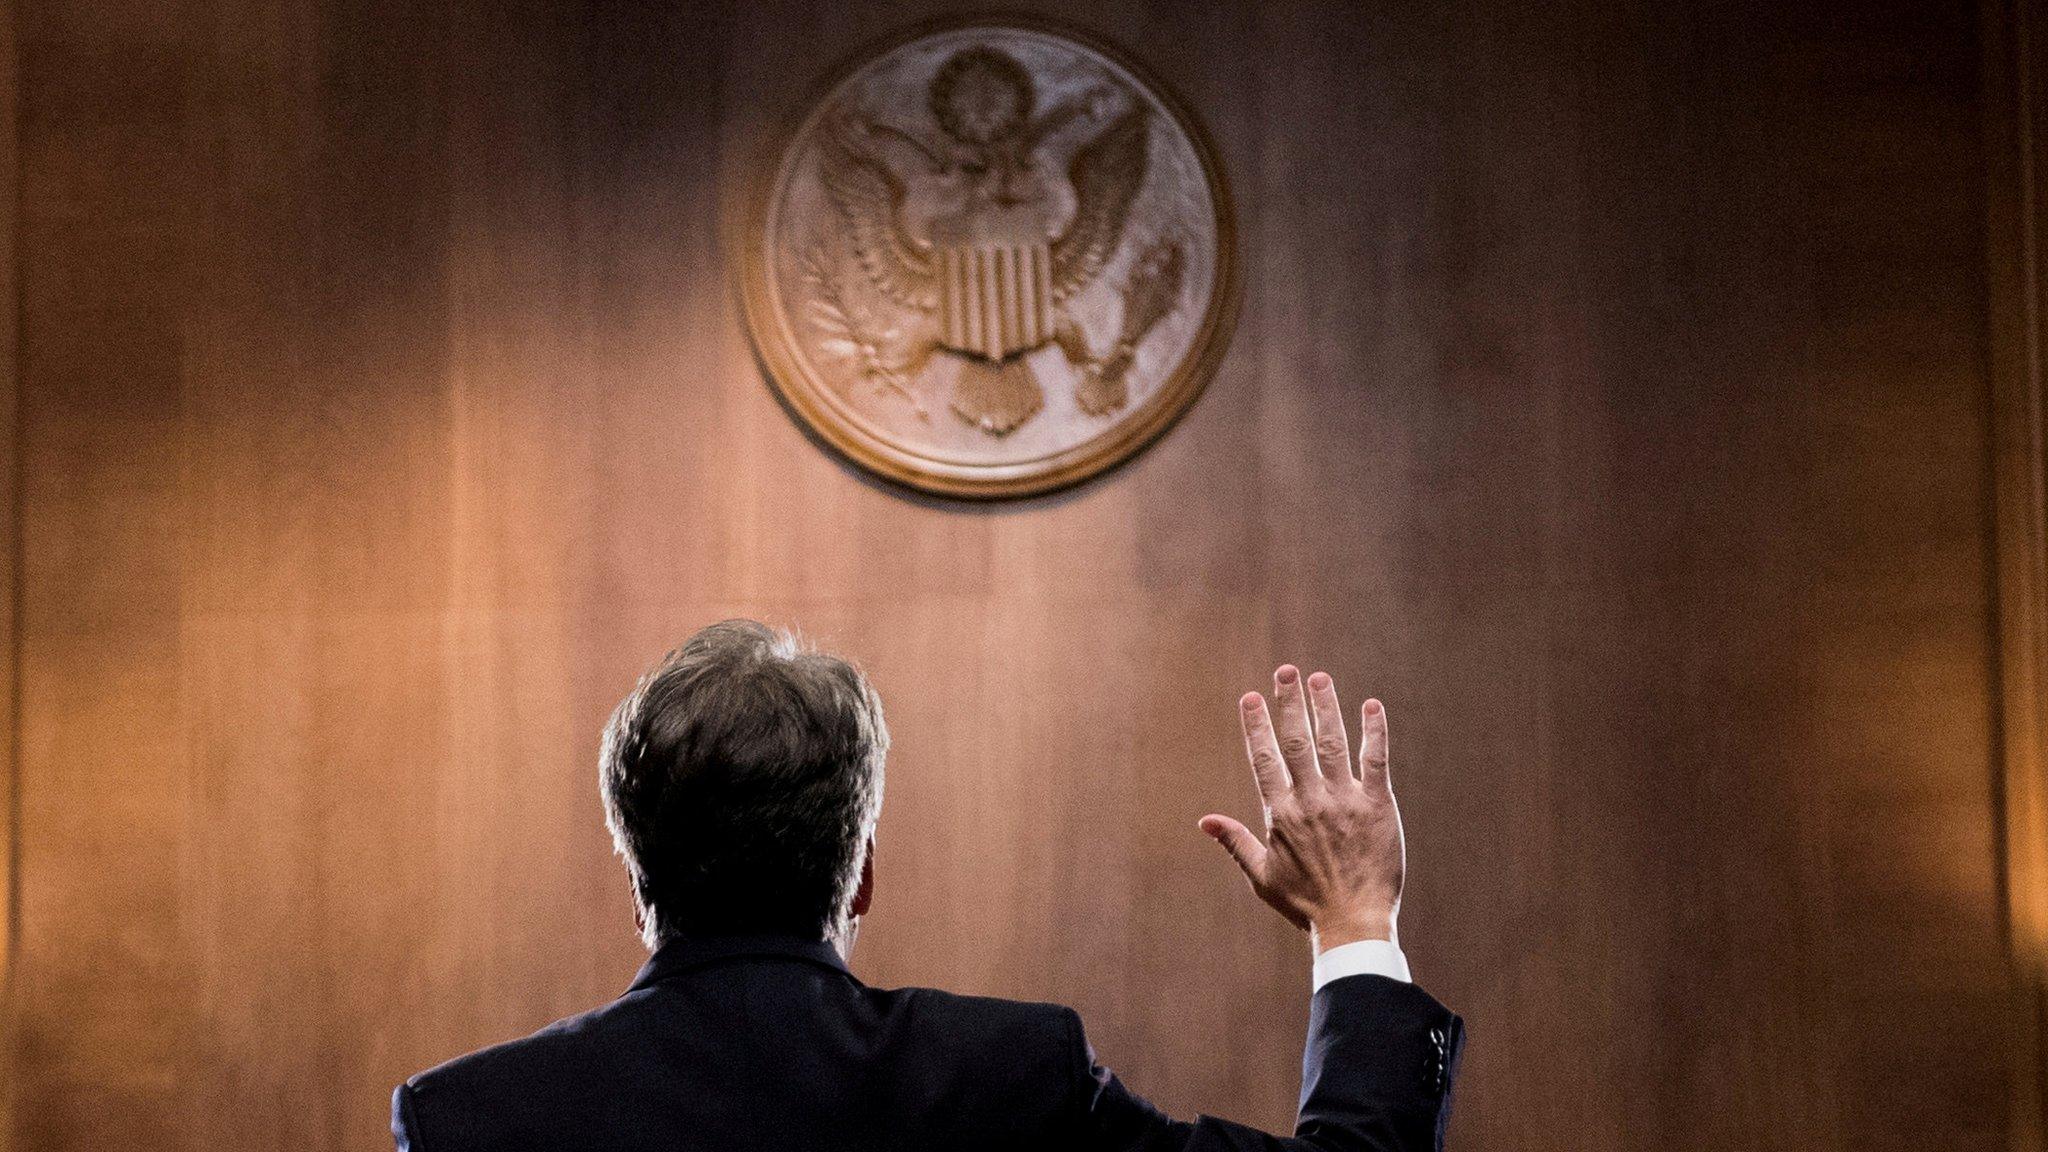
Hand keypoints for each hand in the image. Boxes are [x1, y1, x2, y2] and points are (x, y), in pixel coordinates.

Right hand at [1199, 666, 1404, 952]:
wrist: (1353, 923)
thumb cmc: (1305, 904)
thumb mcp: (1261, 876)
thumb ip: (1235, 842)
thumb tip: (1204, 821)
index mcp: (1281, 814)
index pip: (1265, 759)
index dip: (1256, 726)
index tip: (1251, 697)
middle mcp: (1311, 800)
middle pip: (1297, 741)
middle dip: (1289, 703)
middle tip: (1286, 670)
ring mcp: (1346, 801)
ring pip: (1333, 743)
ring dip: (1325, 707)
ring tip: (1319, 678)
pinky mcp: (1378, 806)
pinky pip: (1376, 760)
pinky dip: (1374, 732)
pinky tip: (1372, 706)